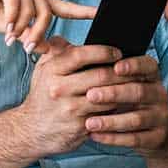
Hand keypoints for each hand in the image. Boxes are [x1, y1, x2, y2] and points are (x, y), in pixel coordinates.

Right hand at [0, 0, 97, 50]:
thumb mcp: (16, 31)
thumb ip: (32, 38)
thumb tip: (47, 50)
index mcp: (40, 1)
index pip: (66, 7)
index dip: (83, 10)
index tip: (100, 13)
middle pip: (47, 13)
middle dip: (38, 33)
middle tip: (29, 48)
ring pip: (31, 10)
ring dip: (21, 28)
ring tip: (11, 38)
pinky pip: (15, 3)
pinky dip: (12, 18)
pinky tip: (6, 28)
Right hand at [11, 38, 160, 158]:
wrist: (32, 130)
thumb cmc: (42, 96)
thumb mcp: (43, 70)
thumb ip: (56, 51)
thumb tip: (69, 37)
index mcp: (51, 71)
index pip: (80, 55)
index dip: (103, 52)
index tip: (117, 52)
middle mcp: (59, 89)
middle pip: (100, 76)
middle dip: (121, 71)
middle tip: (133, 69)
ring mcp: (70, 110)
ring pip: (108, 97)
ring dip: (125, 90)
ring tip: (135, 84)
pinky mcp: (80, 127)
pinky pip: (107, 115)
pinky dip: (118, 108)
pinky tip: (126, 103)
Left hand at [82, 60, 167, 157]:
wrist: (158, 132)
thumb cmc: (132, 101)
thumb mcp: (129, 85)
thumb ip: (113, 75)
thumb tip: (85, 64)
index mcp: (152, 78)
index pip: (148, 66)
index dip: (134, 65)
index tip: (115, 67)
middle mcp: (159, 95)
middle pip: (139, 92)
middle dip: (113, 93)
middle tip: (90, 95)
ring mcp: (160, 118)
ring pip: (136, 119)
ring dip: (111, 121)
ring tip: (89, 123)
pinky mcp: (157, 137)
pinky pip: (134, 139)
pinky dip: (113, 138)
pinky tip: (95, 135)